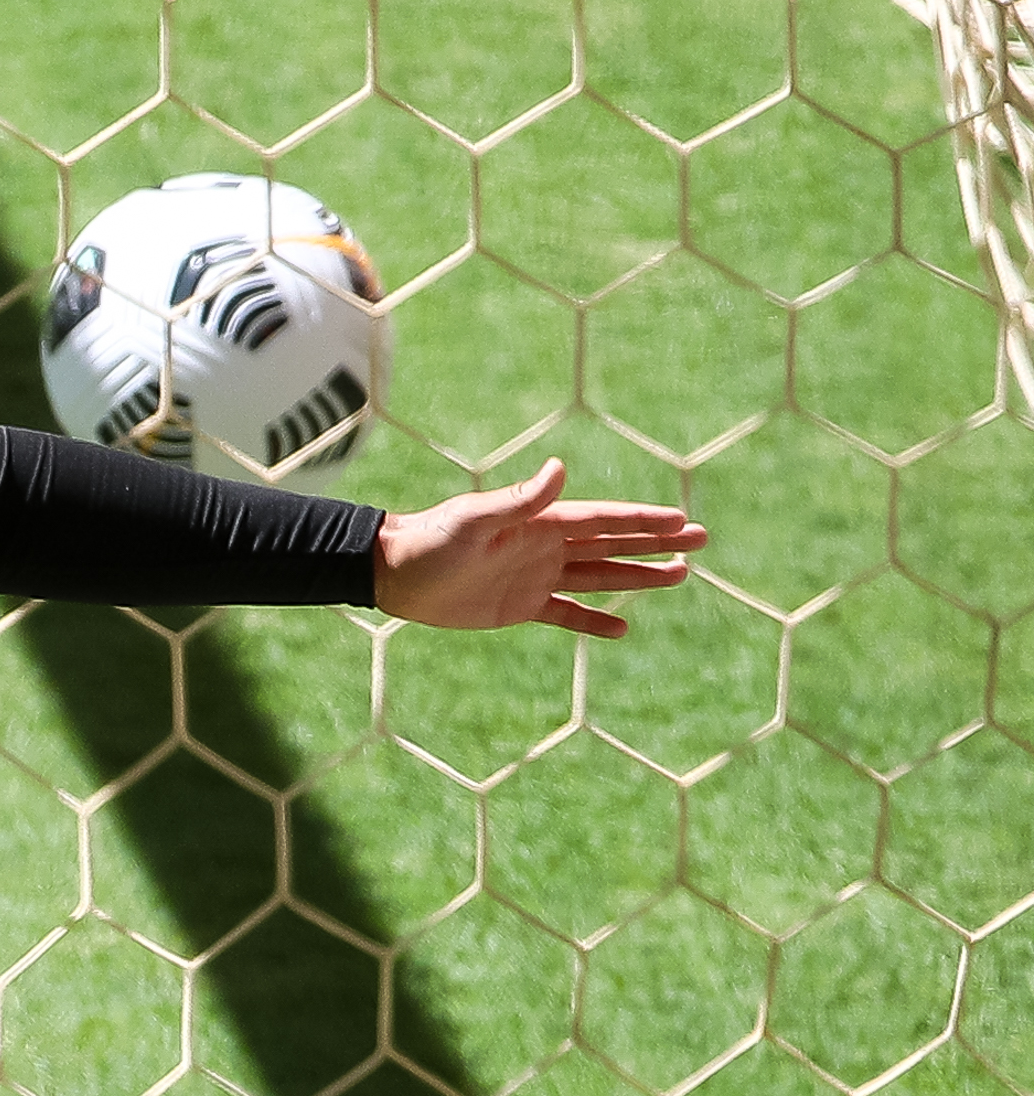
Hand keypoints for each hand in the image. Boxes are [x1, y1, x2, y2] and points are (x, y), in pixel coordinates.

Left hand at [374, 459, 705, 639]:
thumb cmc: (430, 540)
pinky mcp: (521, 606)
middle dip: (656, 542)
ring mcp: (537, 576)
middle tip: (701, 540)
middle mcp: (546, 546)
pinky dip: (593, 619)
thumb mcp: (474, 519)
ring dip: (637, 576)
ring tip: (679, 576)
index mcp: (542, 522)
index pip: (604, 519)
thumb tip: (559, 469)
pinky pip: (566, 613)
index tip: (681, 519)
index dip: (642, 520)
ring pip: (600, 575)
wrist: (394, 574)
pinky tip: (623, 626)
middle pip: (613, 543)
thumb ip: (519, 501)